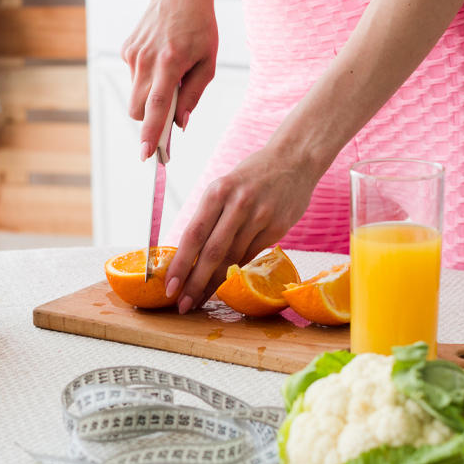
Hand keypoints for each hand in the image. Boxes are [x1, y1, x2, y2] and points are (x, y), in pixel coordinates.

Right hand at [121, 0, 217, 159]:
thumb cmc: (200, 25)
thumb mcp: (208, 61)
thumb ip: (194, 93)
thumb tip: (181, 123)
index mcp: (170, 63)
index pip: (157, 106)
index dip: (150, 133)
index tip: (146, 154)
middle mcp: (146, 60)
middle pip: (138, 109)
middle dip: (149, 119)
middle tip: (170, 116)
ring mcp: (133, 54)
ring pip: (135, 94)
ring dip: (150, 96)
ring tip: (171, 73)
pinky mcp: (127, 49)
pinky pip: (135, 77)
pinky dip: (147, 78)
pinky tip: (162, 57)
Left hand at [165, 144, 321, 313]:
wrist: (294, 159)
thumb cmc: (252, 177)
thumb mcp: (225, 187)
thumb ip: (210, 217)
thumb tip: (188, 255)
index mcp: (217, 191)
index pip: (193, 234)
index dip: (180, 264)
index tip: (169, 286)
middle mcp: (237, 204)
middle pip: (211, 251)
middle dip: (194, 282)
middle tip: (181, 304)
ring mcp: (260, 216)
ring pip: (232, 258)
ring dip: (213, 283)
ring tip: (198, 301)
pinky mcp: (277, 227)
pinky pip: (251, 256)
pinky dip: (235, 272)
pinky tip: (223, 285)